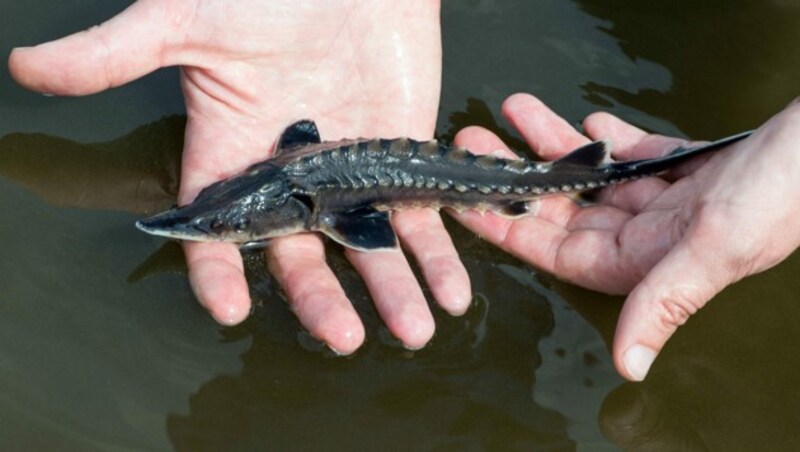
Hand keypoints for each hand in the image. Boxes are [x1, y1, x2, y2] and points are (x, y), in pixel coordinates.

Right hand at [9, 0, 470, 352]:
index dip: (217, 271)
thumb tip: (26, 68)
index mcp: (234, 159)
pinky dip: (438, 251)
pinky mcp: (404, 162)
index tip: (229, 310)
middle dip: (323, 297)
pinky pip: (422, 215)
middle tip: (345, 338)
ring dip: (393, 290)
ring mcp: (352, 177)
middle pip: (302, 255)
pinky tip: (455, 287)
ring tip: (417, 329)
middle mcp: (293, 181)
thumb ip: (120, 52)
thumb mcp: (189, 20)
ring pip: (369, 245)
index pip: (216, 231)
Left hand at [453, 93, 799, 379]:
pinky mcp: (687, 167)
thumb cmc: (786, 194)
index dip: (508, 227)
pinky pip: (632, 155)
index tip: (469, 199)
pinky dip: (606, 141)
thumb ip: (665, 302)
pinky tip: (584, 124)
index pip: (557, 249)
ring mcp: (667, 199)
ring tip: (516, 112)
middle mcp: (651, 234)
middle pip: (563, 208)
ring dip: (552, 145)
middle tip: (476, 143)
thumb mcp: (717, 247)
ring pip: (591, 175)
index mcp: (648, 260)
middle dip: (517, 174)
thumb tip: (629, 365)